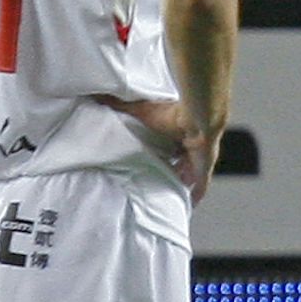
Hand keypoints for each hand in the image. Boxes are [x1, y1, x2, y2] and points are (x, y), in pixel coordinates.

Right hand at [98, 96, 221, 203]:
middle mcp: (187, 147)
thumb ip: (119, 106)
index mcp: (174, 133)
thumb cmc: (170, 113)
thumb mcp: (139, 110)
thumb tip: (97, 95)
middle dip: (169, 171)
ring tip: (168, 197)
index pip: (166, 146)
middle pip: (178, 163)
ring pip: (188, 176)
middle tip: (155, 183)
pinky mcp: (203, 170)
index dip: (159, 154)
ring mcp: (197, 160)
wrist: (196, 118)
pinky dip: (196, 196)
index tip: (148, 162)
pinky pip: (200, 187)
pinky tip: (190, 206)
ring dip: (180, 184)